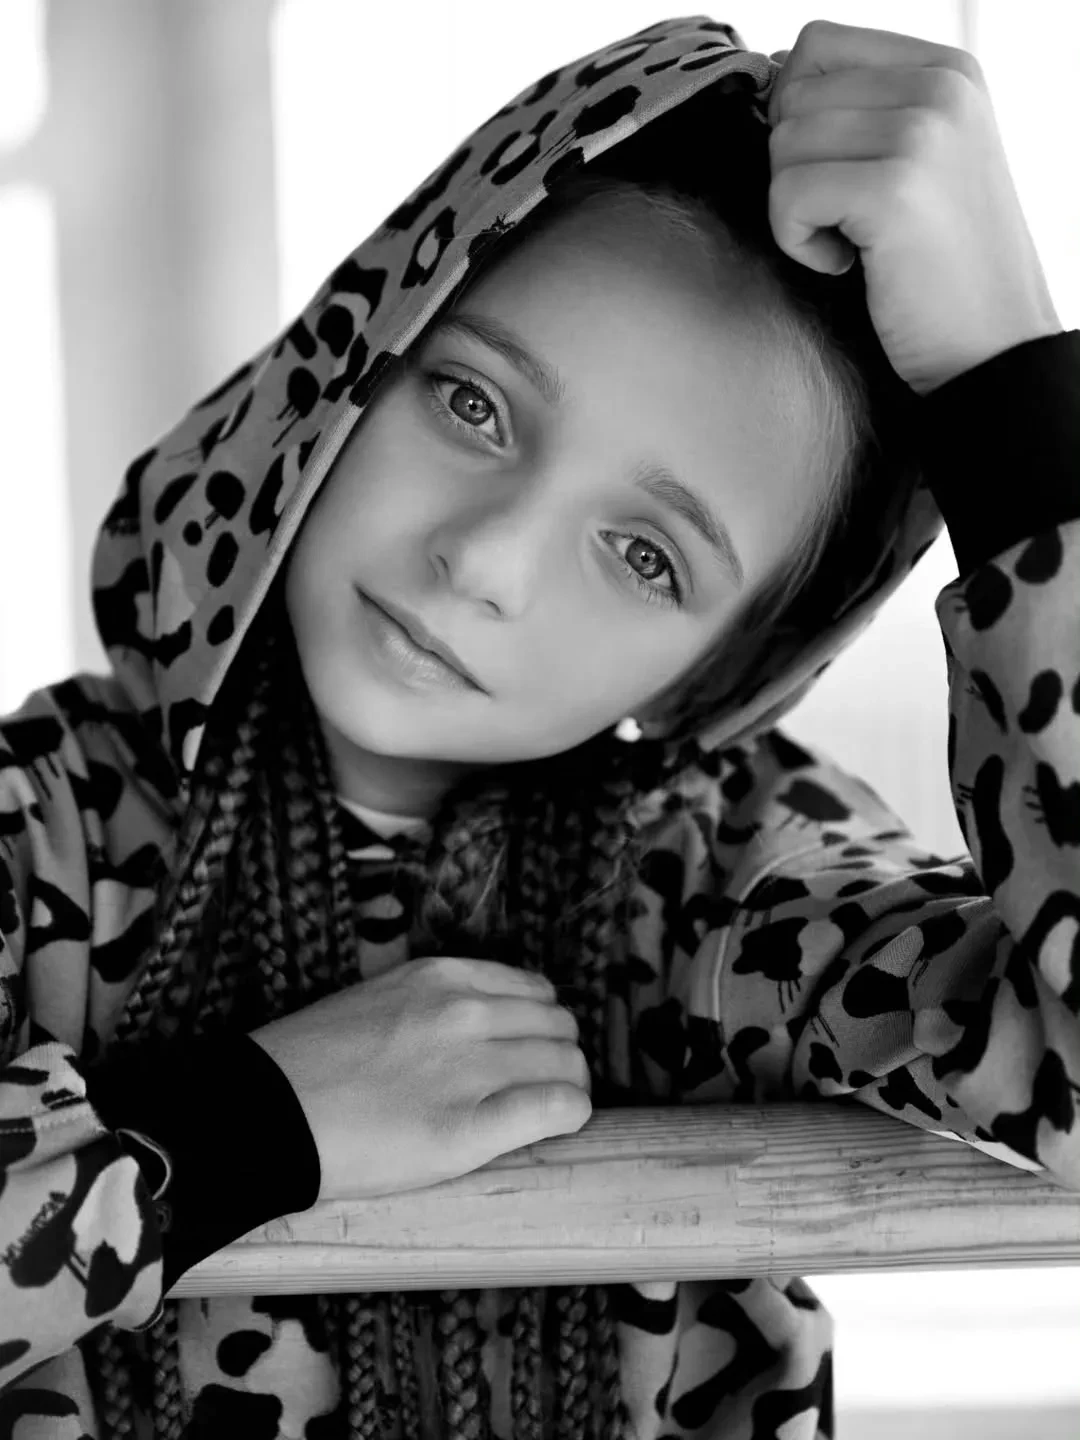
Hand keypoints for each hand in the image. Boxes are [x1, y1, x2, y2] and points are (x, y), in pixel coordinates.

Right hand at [249, 955, 590, 1200]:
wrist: (262, 1119)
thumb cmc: (312, 1065)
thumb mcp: (381, 1000)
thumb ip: (438, 1002)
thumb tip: (488, 1023)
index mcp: (442, 977)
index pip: (537, 990)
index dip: (538, 1024)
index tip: (525, 1049)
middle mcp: (464, 1012)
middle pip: (559, 1026)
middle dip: (558, 1055)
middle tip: (538, 1086)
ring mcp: (469, 1069)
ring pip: (567, 1064)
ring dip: (566, 1086)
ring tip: (542, 1111)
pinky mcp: (468, 1129)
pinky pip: (558, 1107)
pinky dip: (569, 1115)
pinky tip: (553, 1126)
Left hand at [765, 20, 1061, 394]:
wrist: (992, 350)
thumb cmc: (944, 270)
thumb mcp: (923, 162)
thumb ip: (864, 109)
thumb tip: (776, 72)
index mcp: (948, 69)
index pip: (816, 44)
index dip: (796, 115)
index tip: (836, 176)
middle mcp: (941, 86)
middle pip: (792, 96)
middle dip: (796, 169)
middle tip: (848, 221)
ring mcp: (922, 132)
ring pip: (781, 145)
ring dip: (798, 210)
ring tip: (855, 245)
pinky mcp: (895, 189)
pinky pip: (787, 196)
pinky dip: (800, 244)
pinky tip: (850, 266)